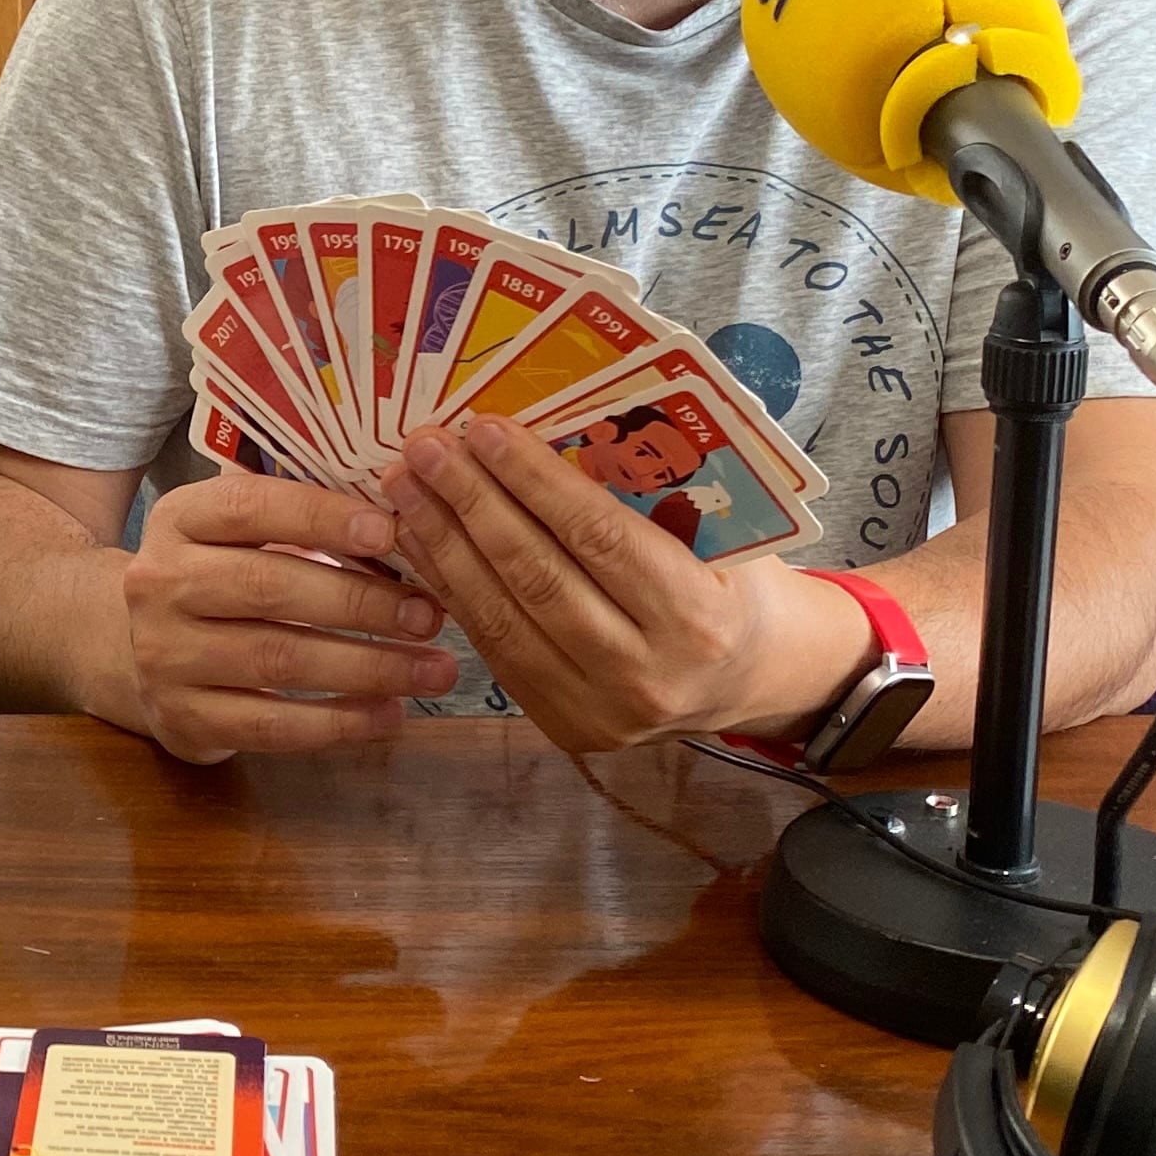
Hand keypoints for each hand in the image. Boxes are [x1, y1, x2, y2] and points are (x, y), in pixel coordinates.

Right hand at [110, 473, 456, 762]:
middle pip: (268, 587)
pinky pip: (271, 726)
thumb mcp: (237, 534)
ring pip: (277, 659)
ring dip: (368, 666)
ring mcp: (165, 655)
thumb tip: (410, 522)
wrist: (132, 650)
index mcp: (179, 519)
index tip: (390, 531)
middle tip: (431, 614)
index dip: (320, 518)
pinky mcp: (183, 718)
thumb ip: (302, 521)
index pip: (249, 508)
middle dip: (362, 602)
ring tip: (433, 669)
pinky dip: (339, 723)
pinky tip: (390, 713)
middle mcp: (160, 583)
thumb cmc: (217, 578)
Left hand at [378, 415, 857, 754]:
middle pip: (537, 578)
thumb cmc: (732, 582)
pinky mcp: (563, 727)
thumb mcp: (716, 536)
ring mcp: (599, 711)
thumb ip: (641, 501)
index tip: (484, 428)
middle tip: (424, 447)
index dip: (534, 482)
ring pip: (502, 619)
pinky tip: (420, 542)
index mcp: (697, 616)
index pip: (598, 537)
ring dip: (443, 546)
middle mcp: (646, 674)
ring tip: (404, 487)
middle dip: (471, 505)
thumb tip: (539, 432)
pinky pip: (494, 649)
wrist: (750, 679)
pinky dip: (451, 590)